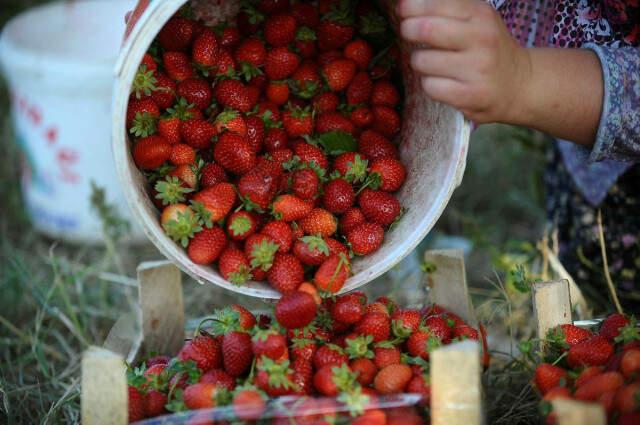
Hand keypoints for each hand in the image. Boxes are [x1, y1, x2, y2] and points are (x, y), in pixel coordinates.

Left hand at [397, 0, 531, 123]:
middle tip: (409, 32)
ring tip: (433, 63)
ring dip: (420, 62)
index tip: (403, 11)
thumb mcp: (476, 19)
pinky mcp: (470, 95)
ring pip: (422, 61)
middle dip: (409, 30)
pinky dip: (429, 84)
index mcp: (481, 15)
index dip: (411, 7)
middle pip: (426, 29)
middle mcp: (482, 39)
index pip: (436, 3)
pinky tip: (442, 82)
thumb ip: (445, 9)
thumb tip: (404, 4)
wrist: (518, 84)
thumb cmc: (487, 49)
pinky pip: (429, 86)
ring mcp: (477, 69)